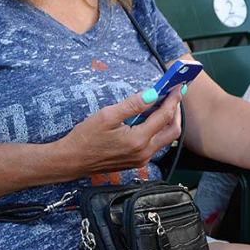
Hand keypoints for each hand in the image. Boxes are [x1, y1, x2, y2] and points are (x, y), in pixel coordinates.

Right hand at [54, 88, 182, 175]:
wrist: (72, 161)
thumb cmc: (86, 138)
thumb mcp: (107, 116)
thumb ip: (132, 105)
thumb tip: (152, 94)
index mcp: (138, 140)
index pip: (164, 117)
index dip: (173, 100)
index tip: (178, 87)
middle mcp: (144, 152)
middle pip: (173, 131)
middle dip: (176, 112)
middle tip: (174, 95)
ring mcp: (142, 159)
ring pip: (166, 139)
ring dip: (168, 121)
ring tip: (163, 104)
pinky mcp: (137, 162)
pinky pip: (156, 145)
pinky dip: (159, 130)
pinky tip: (150, 118)